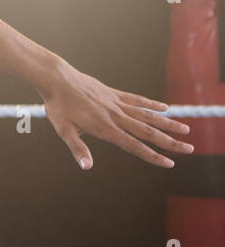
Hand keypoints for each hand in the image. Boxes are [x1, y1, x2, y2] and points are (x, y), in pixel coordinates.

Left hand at [40, 61, 191, 169]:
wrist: (57, 79)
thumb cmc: (58, 107)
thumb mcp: (63, 130)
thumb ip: (77, 149)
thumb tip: (87, 167)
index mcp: (105, 128)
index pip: (134, 146)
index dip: (152, 156)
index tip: (169, 163)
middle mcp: (115, 116)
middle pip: (148, 131)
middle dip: (170, 142)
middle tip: (190, 149)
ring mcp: (116, 103)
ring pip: (147, 115)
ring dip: (167, 123)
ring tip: (185, 129)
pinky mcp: (113, 93)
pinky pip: (136, 100)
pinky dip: (151, 105)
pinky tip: (165, 108)